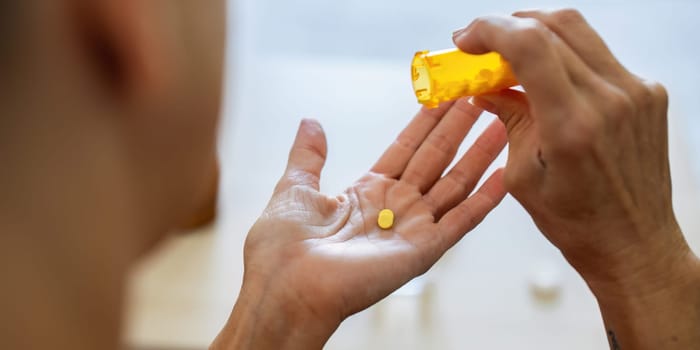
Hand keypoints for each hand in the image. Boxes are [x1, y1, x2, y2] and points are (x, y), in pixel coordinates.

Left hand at [213, 100, 506, 348]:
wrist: (285, 286)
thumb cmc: (282, 247)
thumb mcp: (295, 187)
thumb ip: (309, 155)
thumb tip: (311, 121)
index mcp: (367, 192)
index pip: (406, 148)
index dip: (426, 122)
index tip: (445, 94)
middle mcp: (394, 208)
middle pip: (435, 159)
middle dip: (458, 128)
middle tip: (481, 96)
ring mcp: (411, 228)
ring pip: (454, 184)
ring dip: (478, 155)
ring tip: (501, 124)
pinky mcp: (422, 251)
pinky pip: (460, 221)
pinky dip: (484, 200)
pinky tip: (503, 175)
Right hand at [453, 9, 699, 348]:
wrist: (633, 243)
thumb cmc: (576, 221)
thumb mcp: (523, 175)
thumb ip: (508, 120)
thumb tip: (484, 87)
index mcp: (572, 126)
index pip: (530, 46)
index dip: (491, 29)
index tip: (466, 38)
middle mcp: (610, 100)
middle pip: (553, 26)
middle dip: (508, 25)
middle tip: (482, 43)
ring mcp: (636, 92)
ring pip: (578, 32)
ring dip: (537, 33)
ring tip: (511, 53)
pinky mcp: (648, 93)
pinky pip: (599, 55)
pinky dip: (565, 56)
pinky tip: (548, 77)